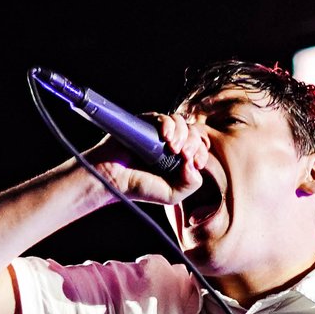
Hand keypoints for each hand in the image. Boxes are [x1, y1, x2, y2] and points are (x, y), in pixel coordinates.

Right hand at [87, 109, 206, 204]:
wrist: (112, 177)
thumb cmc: (138, 186)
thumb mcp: (171, 195)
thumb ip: (190, 184)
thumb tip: (195, 165)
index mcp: (179, 159)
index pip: (199, 149)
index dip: (202, 153)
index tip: (196, 163)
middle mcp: (171, 144)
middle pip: (193, 133)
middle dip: (194, 143)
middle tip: (184, 155)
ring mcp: (159, 132)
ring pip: (181, 123)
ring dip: (182, 134)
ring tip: (173, 148)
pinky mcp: (146, 123)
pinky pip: (164, 117)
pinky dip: (169, 125)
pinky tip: (165, 137)